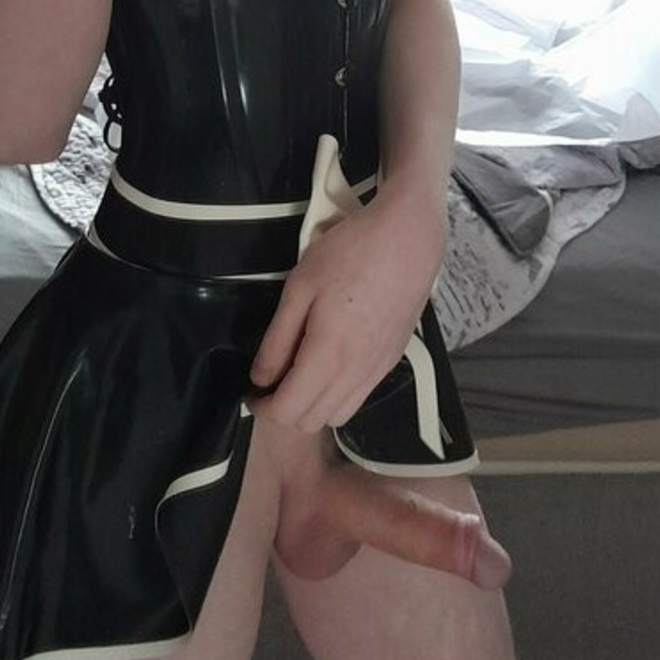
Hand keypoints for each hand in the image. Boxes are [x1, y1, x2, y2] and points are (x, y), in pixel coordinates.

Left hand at [248, 186, 445, 434]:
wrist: (407, 237)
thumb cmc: (350, 252)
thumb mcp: (299, 287)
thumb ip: (278, 339)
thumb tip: (261, 377)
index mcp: (328, 355)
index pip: (288, 412)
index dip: (262, 408)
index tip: (252, 390)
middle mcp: (356, 373)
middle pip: (312, 422)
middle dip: (285, 410)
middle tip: (271, 380)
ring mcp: (378, 369)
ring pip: (338, 415)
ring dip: (313, 405)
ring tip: (300, 372)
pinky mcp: (392, 359)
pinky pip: (360, 396)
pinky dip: (338, 394)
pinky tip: (330, 361)